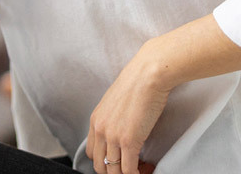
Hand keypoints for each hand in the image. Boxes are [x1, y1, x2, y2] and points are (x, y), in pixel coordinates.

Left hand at [88, 55, 169, 173]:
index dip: (106, 162)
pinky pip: (128, 169)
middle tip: (132, 168)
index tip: (120, 162)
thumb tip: (126, 128)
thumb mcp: (117, 101)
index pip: (93, 152)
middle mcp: (100, 130)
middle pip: (99, 165)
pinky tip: (147, 169)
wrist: (148, 75)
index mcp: (95, 120)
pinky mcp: (128, 141)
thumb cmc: (138, 83)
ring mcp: (113, 137)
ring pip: (113, 171)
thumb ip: (115, 117)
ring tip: (143, 170)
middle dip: (114, 172)